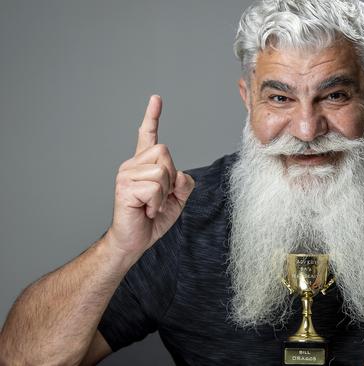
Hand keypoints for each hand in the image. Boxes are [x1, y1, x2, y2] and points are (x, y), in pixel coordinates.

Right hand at [106, 95, 194, 257]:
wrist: (134, 241)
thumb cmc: (152, 219)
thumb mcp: (176, 200)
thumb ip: (183, 184)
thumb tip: (181, 174)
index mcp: (144, 165)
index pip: (147, 135)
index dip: (152, 117)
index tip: (156, 98)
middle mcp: (132, 165)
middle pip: (165, 152)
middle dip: (171, 177)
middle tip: (159, 198)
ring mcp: (126, 174)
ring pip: (162, 171)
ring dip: (164, 194)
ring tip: (151, 205)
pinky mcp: (124, 187)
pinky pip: (155, 188)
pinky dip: (156, 203)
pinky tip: (145, 210)